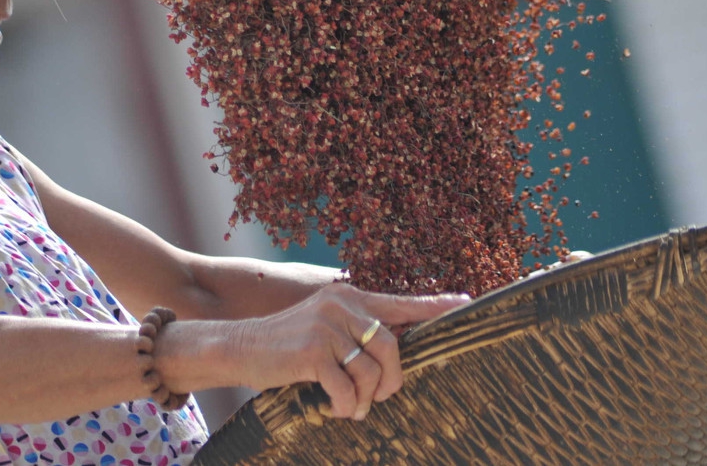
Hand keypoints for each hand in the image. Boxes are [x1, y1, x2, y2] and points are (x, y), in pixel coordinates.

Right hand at [237, 282, 467, 420]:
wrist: (242, 346)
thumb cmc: (289, 346)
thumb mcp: (325, 327)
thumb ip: (357, 331)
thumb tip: (394, 353)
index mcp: (350, 298)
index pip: (400, 302)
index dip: (434, 305)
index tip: (465, 303)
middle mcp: (342, 305)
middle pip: (391, 346)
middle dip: (391, 380)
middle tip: (379, 398)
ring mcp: (327, 325)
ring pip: (371, 370)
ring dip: (366, 398)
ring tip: (353, 407)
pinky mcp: (313, 350)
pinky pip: (347, 387)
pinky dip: (346, 406)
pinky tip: (335, 408)